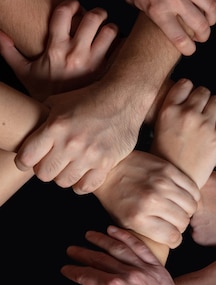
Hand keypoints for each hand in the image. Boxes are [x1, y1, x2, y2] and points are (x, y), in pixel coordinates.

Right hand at [0, 0, 118, 99]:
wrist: (60, 117)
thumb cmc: (44, 93)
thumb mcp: (24, 72)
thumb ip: (10, 52)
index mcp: (56, 49)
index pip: (63, 13)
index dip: (70, 4)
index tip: (74, 6)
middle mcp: (76, 54)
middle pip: (92, 18)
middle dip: (96, 13)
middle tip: (96, 16)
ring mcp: (94, 63)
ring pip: (110, 32)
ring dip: (110, 27)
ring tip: (107, 30)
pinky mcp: (107, 73)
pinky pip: (121, 52)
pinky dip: (122, 46)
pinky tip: (117, 47)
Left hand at [13, 76, 141, 193]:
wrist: (122, 98)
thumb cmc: (90, 98)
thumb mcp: (59, 102)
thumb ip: (43, 119)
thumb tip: (31, 130)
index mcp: (55, 127)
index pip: (27, 158)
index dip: (24, 162)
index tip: (28, 162)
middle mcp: (70, 143)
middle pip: (44, 174)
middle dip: (45, 169)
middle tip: (52, 163)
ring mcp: (89, 155)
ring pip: (64, 182)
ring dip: (63, 176)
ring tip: (68, 167)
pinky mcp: (106, 163)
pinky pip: (86, 187)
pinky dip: (81, 185)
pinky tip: (82, 176)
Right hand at [50, 226, 197, 284]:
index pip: (86, 275)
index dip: (72, 271)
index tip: (64, 269)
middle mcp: (130, 275)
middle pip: (100, 258)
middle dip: (83, 253)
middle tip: (71, 250)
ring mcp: (146, 270)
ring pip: (119, 248)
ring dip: (102, 239)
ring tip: (90, 235)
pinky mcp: (159, 270)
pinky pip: (141, 247)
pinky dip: (127, 237)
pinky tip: (115, 231)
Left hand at [94, 150, 199, 247]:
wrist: (109, 168)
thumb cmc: (116, 199)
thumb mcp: (124, 223)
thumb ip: (147, 233)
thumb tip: (171, 240)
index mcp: (138, 218)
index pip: (173, 237)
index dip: (175, 240)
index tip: (172, 237)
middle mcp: (151, 201)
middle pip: (183, 222)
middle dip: (180, 225)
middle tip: (173, 221)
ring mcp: (161, 183)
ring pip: (191, 206)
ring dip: (186, 211)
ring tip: (178, 209)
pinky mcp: (168, 169)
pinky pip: (192, 189)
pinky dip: (191, 196)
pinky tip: (182, 197)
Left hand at [109, 0, 215, 55]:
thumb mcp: (134, 4)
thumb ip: (153, 14)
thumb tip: (168, 23)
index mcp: (158, 11)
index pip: (181, 40)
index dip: (189, 49)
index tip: (190, 49)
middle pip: (200, 26)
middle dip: (204, 35)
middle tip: (202, 35)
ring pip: (210, 6)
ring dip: (212, 17)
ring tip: (210, 19)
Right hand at [152, 78, 215, 188]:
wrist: (178, 181)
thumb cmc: (166, 157)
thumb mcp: (159, 128)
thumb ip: (171, 110)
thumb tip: (187, 95)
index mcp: (168, 111)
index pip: (185, 83)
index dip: (189, 89)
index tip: (190, 96)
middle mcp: (186, 114)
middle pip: (203, 91)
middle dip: (203, 99)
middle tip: (202, 110)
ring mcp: (204, 125)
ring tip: (212, 116)